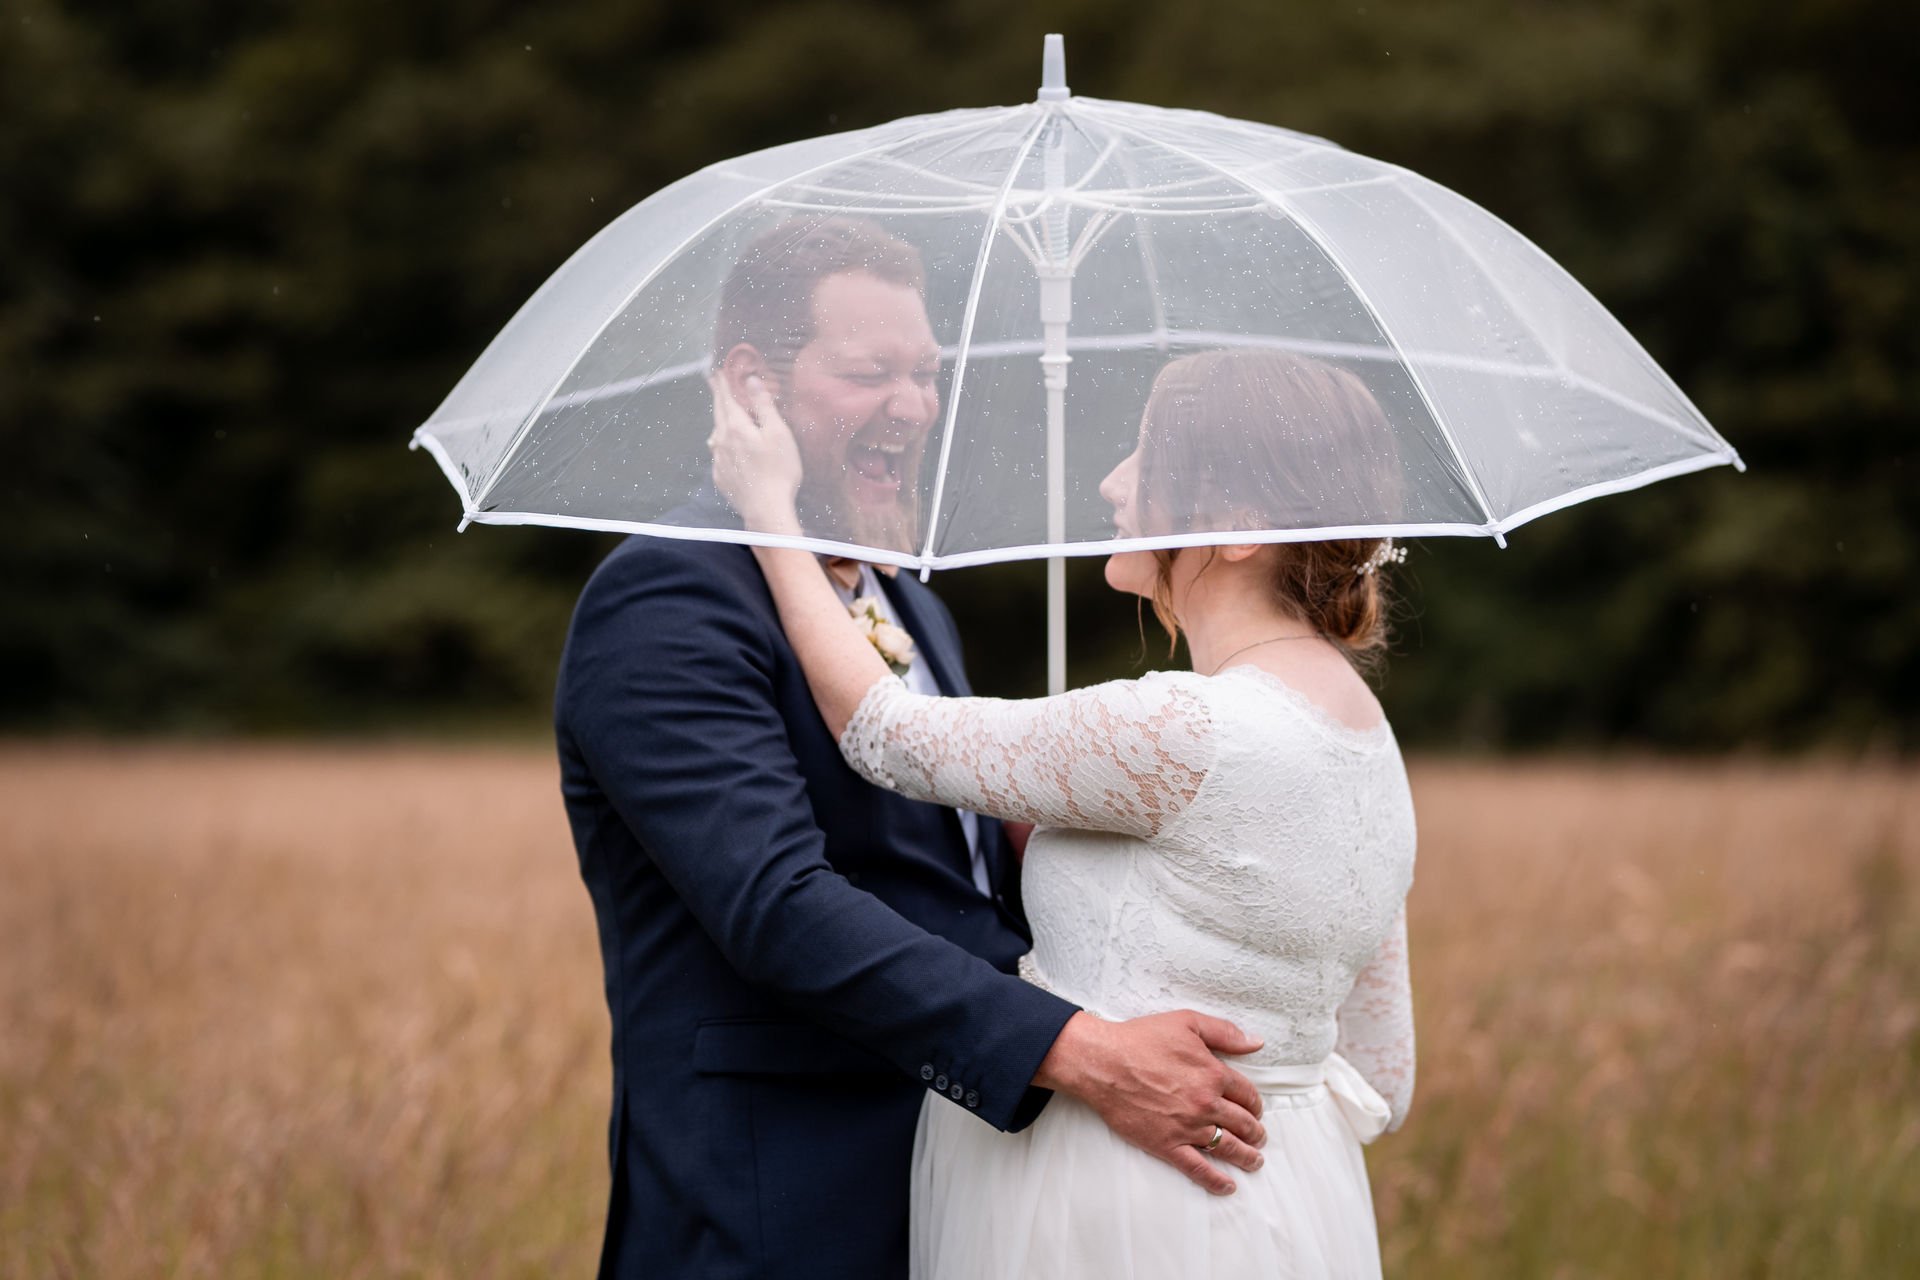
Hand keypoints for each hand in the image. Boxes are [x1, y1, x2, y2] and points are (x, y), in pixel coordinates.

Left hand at [708, 373, 803, 534]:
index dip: (723, 384)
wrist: (766, 510)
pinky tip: (725, 449)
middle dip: (717, 397)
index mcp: (736, 427)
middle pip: (718, 414)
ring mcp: (719, 461)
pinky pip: (718, 454)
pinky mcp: (721, 478)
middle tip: (713, 382)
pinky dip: (721, 445)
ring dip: (719, 421)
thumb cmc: (779, 470)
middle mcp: (722, 441)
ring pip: (716, 434)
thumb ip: (763, 406)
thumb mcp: (778, 433)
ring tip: (721, 415)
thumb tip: (750, 380)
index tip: (717, 371)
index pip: (727, 399)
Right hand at [1034, 1010, 1266, 1195]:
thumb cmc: (1141, 1039)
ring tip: (1254, 1160)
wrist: (1103, 1063)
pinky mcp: (1167, 1144)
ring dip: (1246, 1156)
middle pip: (1243, 1124)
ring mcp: (1187, 1127)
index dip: (1255, 1103)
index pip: (1247, 1095)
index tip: (1255, 1109)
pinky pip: (1198, 1168)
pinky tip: (1228, 1186)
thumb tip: (1256, 1043)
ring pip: (1227, 1147)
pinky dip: (1216, 1180)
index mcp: (1213, 1074)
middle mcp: (1206, 1103)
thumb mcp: (1187, 1022)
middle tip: (1258, 1136)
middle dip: (1255, 1132)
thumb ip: (1225, 1033)